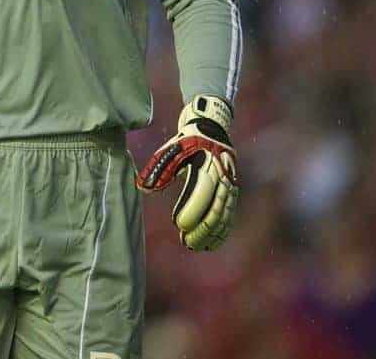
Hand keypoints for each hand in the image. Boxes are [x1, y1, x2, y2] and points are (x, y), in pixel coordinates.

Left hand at [137, 94, 237, 250]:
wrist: (213, 128)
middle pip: (215, 208)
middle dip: (202, 228)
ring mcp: (230, 186)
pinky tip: (212, 244)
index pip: (202, 191)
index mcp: (208, 165)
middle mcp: (223, 177)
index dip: (192, 209)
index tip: (179, 224)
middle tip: (186, 242)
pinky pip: (230, 215)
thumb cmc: (188, 140)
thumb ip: (159, 168)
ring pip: (224, 215)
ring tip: (196, 247)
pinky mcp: (232, 193)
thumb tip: (143, 187)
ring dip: (211, 233)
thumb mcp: (172, 149)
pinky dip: (222, 231)